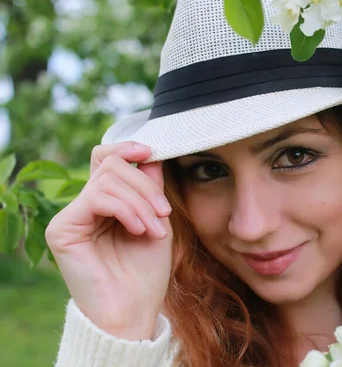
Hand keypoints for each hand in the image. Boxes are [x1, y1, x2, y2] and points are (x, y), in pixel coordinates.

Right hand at [45, 141, 172, 339]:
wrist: (134, 309)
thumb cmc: (146, 270)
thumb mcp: (157, 220)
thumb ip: (150, 187)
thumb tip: (150, 153)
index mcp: (106, 202)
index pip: (106, 158)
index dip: (126, 147)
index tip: (150, 150)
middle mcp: (85, 205)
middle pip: (112, 164)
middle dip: (146, 186)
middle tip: (164, 213)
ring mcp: (72, 216)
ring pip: (108, 179)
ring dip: (141, 202)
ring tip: (155, 230)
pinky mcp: (63, 228)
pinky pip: (97, 198)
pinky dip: (126, 209)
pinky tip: (140, 230)